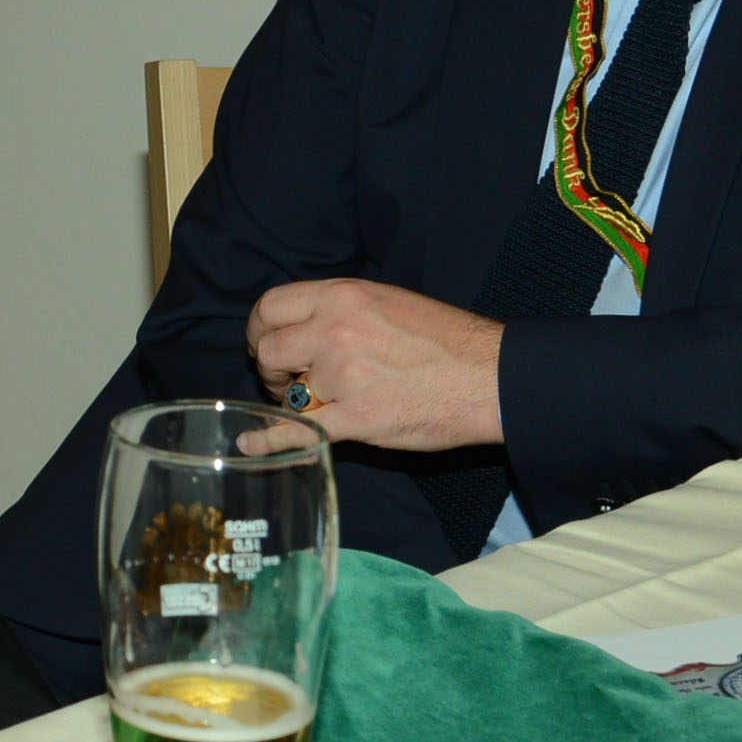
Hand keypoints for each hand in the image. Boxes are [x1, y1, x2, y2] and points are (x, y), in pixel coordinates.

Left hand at [246, 278, 505, 452]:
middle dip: (269, 367)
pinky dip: (270, 441)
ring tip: (308, 404)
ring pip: (285, 392)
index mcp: (342, 297)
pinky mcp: (356, 419)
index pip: (271, 306)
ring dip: (287, 400)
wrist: (490, 376)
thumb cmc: (447, 339)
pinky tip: (251, 444)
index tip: (265, 341)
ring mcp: (343, 376)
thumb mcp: (387, 301)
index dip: (260, 327)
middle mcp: (335, 331)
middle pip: (269, 349)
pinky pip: (298, 431)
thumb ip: (341, 309)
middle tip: (283, 379)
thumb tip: (306, 325)